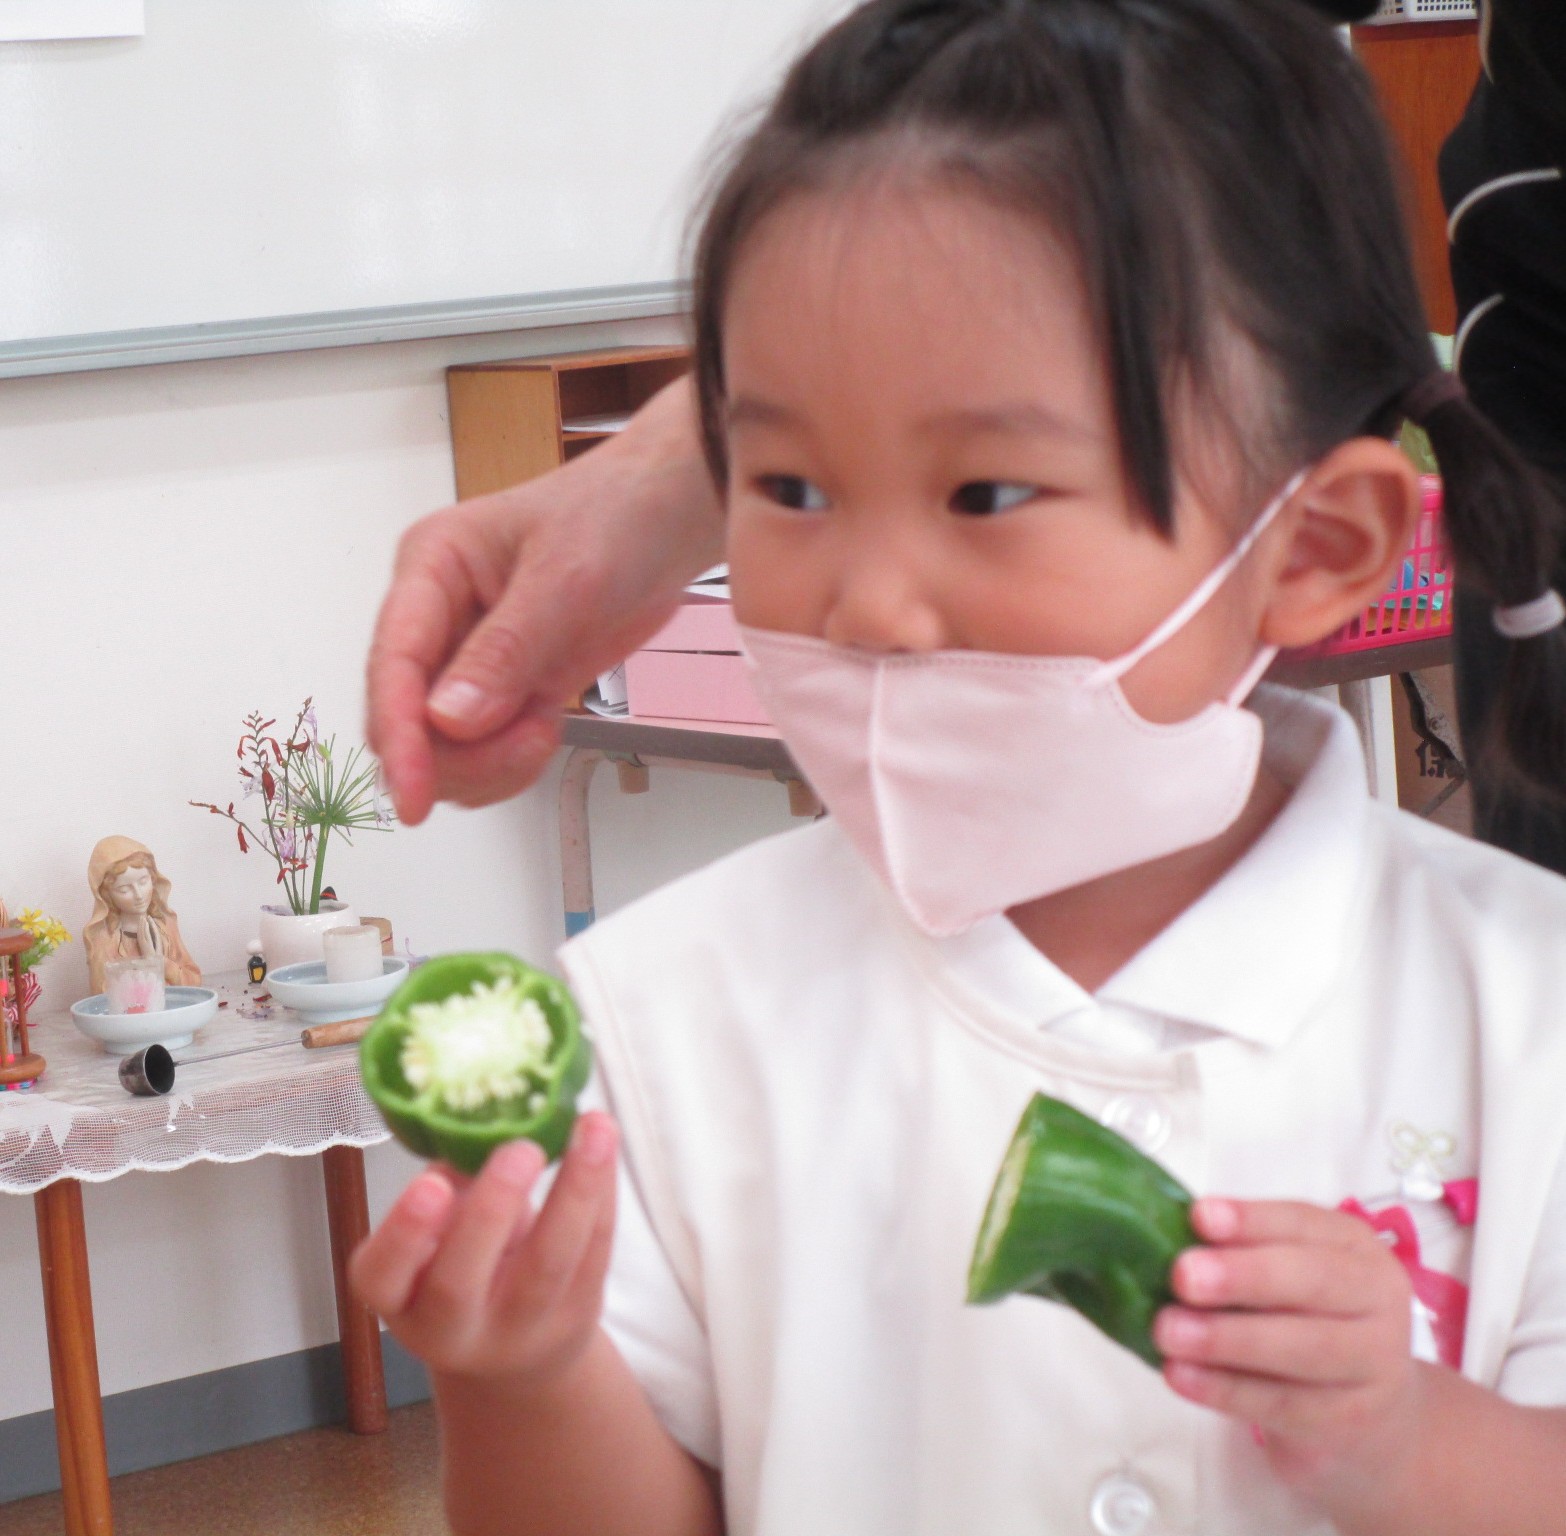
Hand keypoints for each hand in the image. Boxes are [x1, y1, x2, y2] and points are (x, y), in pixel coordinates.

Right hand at [349, 1113, 618, 1391]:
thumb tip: (482, 1127)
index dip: (403, 1234)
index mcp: (401, 1299)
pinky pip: (595, 1248)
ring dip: (575, 1188)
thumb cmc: (461, 1268)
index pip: (383, 1278)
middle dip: (493, 1210)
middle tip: (519, 1148)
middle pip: (463, 1281)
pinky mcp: (577, 1313)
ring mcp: (520, 1328)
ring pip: (550, 1263)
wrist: (513, 1351)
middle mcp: (454, 1328)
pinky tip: (605, 1139)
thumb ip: (449, 1190)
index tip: (429, 1185)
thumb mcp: (434, 1239)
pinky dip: (602, 1188)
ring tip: (593, 1128)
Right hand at [367, 377, 721, 823]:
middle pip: (406, 719)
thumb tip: (449, 718)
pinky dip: (509, 763)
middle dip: (457, 755)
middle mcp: (437, 616)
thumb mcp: (565, 578)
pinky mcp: (508, 687)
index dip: (398, 734)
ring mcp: (470, 657)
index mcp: (430, 567)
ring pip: (441, 747)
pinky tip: (545, 733)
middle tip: (526, 744)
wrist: (672, 519)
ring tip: (542, 729)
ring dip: (487, 763)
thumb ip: (506, 650)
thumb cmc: (618, 516)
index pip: (392, 662)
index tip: (413, 794)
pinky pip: (484, 751)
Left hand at [1154, 1198, 1423, 1511]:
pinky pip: (1283, 1403)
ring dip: (1227, 1339)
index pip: (1303, 1223)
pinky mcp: (1349, 1421)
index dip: (1250, 1220)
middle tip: (1182, 1276)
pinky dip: (1225, 1389)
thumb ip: (1241, 1250)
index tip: (1198, 1217)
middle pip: (1312, 1282)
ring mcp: (1372, 1365)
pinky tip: (1181, 1375)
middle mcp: (1375, 1300)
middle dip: (1243, 1276)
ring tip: (1167, 1331)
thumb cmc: (1308, 1317)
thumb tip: (1162, 1233)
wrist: (1371, 1410)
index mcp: (1354, 1247)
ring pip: (1301, 1349)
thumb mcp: (1289, 1272)